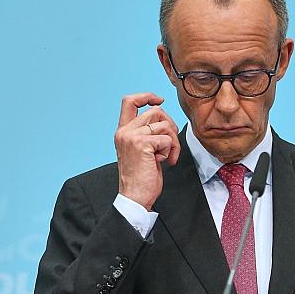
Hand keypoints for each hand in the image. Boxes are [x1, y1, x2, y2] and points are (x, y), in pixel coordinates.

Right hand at [114, 92, 179, 210]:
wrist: (135, 197)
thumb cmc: (141, 178)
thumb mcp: (141, 150)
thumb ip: (146, 133)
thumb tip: (164, 119)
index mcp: (123, 131)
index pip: (129, 101)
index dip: (146, 96)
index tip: (159, 100)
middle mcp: (124, 131)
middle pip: (155, 111)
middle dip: (170, 126)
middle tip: (171, 145)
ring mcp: (131, 137)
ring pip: (163, 124)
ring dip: (172, 141)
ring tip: (167, 156)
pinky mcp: (141, 144)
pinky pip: (167, 139)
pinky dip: (171, 151)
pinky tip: (164, 162)